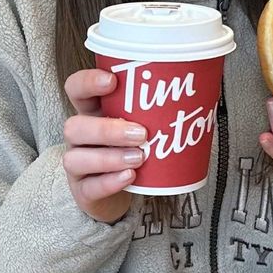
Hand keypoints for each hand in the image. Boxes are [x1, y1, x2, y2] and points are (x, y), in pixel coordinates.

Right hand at [63, 68, 146, 222]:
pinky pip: (89, 187)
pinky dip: (110, 182)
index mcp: (92, 112)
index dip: (87, 82)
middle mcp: (80, 137)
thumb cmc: (132, 149)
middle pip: (74, 126)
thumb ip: (155, 111)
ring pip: (76, 159)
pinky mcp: (83, 191)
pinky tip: (129, 177)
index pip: (76, 89)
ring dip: (109, 157)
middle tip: (141, 133)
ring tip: (139, 158)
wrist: (122, 190)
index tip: (112, 81)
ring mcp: (77, 165)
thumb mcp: (140, 125)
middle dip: (107, 129)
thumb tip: (198, 94)